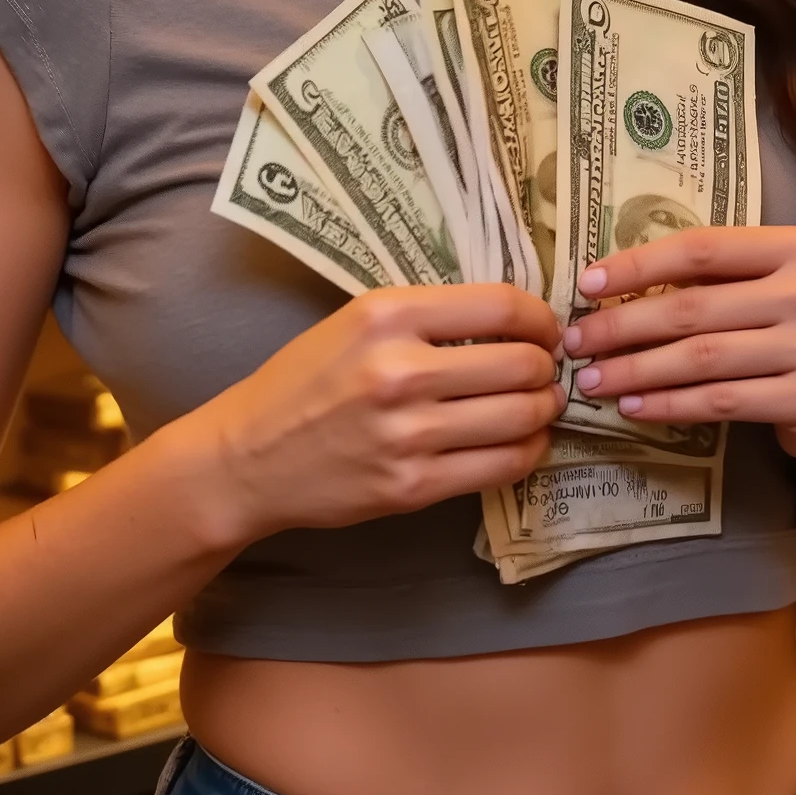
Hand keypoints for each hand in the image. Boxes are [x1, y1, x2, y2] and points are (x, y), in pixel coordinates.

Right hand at [203, 284, 564, 544]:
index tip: (546, 329)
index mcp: (387, 315)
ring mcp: (408, 434)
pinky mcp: (412, 486)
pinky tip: (522, 441)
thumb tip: (512, 320)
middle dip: (546, 367)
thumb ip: (427, 316)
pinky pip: (501, 466)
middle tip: (546, 370)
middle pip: (520, 364)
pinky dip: (527, 451)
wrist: (249, 456)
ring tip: (539, 405)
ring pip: (520, 417)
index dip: (540, 318)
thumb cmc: (304, 379)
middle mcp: (401, 371)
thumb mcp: (356, 321)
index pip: (500, 307)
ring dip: (543, 410)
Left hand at [562, 227, 795, 471]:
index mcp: (795, 247)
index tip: (587, 284)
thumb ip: (710, 280)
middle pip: (694, 307)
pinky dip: (670, 404)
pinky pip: (721, 401)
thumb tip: (610, 286)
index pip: (702, 249)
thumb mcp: (764, 289)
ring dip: (636, 370)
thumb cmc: (790, 332)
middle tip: (576, 342)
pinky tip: (634, 406)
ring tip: (593, 380)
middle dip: (623, 326)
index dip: (639, 265)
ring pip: (701, 358)